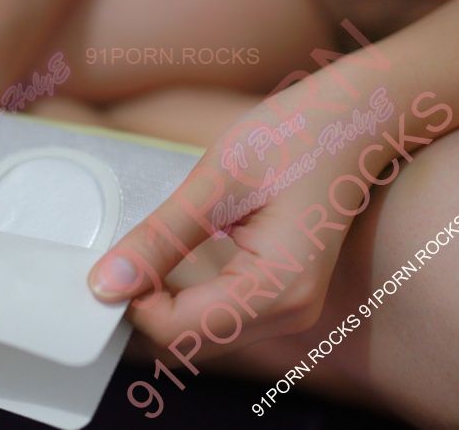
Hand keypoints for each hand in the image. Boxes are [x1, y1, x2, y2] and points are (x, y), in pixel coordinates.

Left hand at [86, 85, 386, 363]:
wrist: (353, 119)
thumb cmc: (295, 136)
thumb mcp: (216, 181)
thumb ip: (160, 239)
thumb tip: (106, 284)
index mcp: (278, 287)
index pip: (179, 330)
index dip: (133, 304)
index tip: (109, 266)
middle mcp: (289, 311)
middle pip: (189, 339)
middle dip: (145, 306)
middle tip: (119, 258)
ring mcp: (289, 307)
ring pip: (200, 331)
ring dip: (161, 303)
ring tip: (143, 255)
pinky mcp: (280, 295)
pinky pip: (216, 314)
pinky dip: (182, 297)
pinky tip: (168, 263)